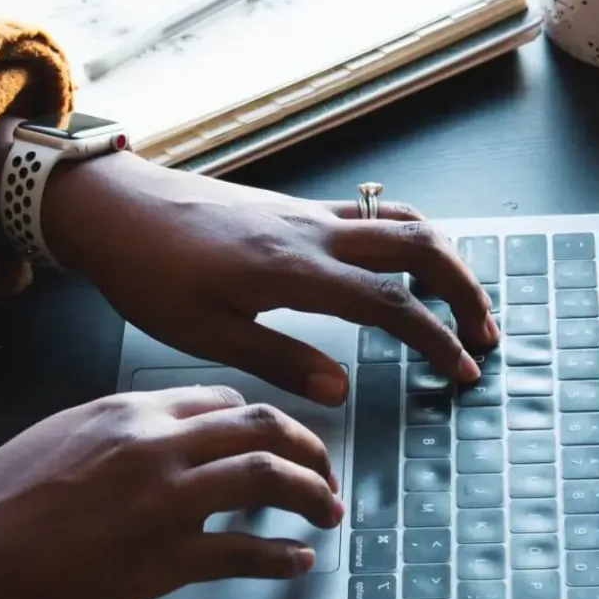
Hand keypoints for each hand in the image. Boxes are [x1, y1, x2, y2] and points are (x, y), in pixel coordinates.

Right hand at [0, 386, 340, 598]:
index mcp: (130, 411)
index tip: (279, 439)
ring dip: (312, 494)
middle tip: (324, 471)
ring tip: (326, 511)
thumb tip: (166, 432)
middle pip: (262, 428)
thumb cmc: (0, 500)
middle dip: (309, 448)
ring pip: (268, 478)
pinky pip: (244, 553)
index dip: (263, 420)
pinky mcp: (164, 560)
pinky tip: (296, 562)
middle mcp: (155, 446)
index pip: (224, 400)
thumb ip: (121, 426)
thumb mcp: (61, 432)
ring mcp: (164, 502)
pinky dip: (282, 558)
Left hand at [42, 151, 498, 405]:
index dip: (436, 339)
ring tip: (459, 300)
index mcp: (294, 270)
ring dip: (443, 258)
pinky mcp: (293, 207)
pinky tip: (403, 267)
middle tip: (484, 334)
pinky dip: (406, 238)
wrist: (115, 207)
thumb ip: (279, 360)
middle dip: (464, 288)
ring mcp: (306, 213)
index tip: (462, 371)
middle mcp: (312, 232)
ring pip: (400, 220)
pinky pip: (370, 213)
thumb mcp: (204, 334)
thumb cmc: (148, 273)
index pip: (391, 303)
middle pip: (419, 246)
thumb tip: (342, 390)